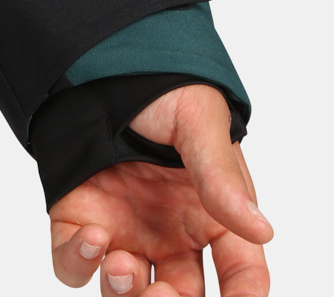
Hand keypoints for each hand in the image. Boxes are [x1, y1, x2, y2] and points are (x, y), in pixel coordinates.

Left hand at [49, 85, 271, 294]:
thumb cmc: (159, 86)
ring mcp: (122, 228)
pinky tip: (91, 240)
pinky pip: (72, 264)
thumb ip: (221, 177)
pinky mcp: (78, 219)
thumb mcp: (197, 122)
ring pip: (127, 292)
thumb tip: (261, 230)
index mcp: (209, 212)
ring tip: (122, 265)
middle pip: (181, 296)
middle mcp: (169, 231)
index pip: (240, 274)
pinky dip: (77, 265)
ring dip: (126, 294)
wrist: (98, 60)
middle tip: (165, 293)